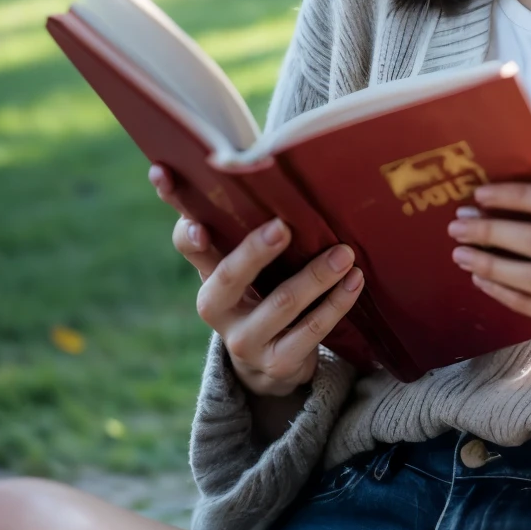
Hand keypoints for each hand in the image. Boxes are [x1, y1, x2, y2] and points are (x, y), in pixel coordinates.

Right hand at [150, 165, 363, 397]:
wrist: (272, 361)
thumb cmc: (263, 291)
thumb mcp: (250, 262)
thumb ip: (249, 226)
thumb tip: (263, 167)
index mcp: (206, 272)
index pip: (187, 240)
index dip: (185, 219)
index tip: (175, 188)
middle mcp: (215, 307)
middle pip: (229, 275)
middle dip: (255, 251)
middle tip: (283, 227)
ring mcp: (244, 340)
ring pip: (280, 304)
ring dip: (316, 276)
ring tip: (344, 254)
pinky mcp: (277, 362)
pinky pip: (309, 331)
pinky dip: (336, 304)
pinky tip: (354, 282)